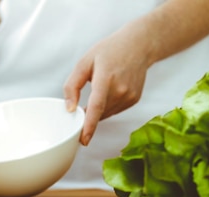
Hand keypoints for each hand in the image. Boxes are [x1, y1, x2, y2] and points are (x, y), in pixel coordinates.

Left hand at [63, 25, 151, 145]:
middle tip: (81, 102)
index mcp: (106, 79)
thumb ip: (72, 86)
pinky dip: (107, 106)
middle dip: (87, 114)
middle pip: (98, 113)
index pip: (96, 107)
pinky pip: (114, 110)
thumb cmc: (109, 51)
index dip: (89, 126)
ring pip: (106, 114)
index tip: (83, 140)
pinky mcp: (134, 100)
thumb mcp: (84, 63)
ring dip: (97, 110)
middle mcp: (121, 90)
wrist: (139, 45)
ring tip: (99, 88)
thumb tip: (69, 108)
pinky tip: (110, 90)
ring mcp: (130, 96)